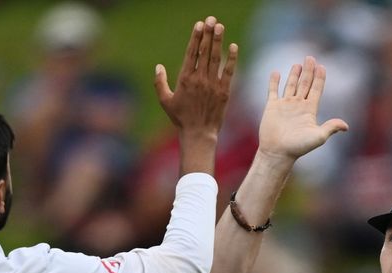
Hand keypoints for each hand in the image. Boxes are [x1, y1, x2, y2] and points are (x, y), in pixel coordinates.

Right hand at [154, 16, 237, 136]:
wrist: (199, 133)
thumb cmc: (180, 118)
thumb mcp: (165, 101)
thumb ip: (160, 83)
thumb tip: (158, 66)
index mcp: (185, 79)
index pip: (192, 53)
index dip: (196, 38)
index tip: (199, 25)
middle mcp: (200, 79)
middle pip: (205, 52)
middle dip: (208, 34)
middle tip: (211, 20)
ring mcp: (213, 85)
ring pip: (216, 58)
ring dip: (218, 41)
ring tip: (220, 26)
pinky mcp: (224, 91)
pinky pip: (229, 72)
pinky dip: (231, 59)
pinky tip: (233, 46)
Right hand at [257, 56, 347, 161]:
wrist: (278, 152)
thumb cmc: (298, 147)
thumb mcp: (318, 137)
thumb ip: (330, 128)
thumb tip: (346, 126)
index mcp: (310, 110)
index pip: (316, 89)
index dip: (320, 78)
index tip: (322, 66)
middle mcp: (298, 105)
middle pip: (305, 84)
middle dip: (308, 71)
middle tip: (310, 57)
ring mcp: (285, 105)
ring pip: (291, 86)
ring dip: (294, 75)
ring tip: (298, 64)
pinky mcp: (272, 107)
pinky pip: (273, 91)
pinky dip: (274, 82)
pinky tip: (275, 72)